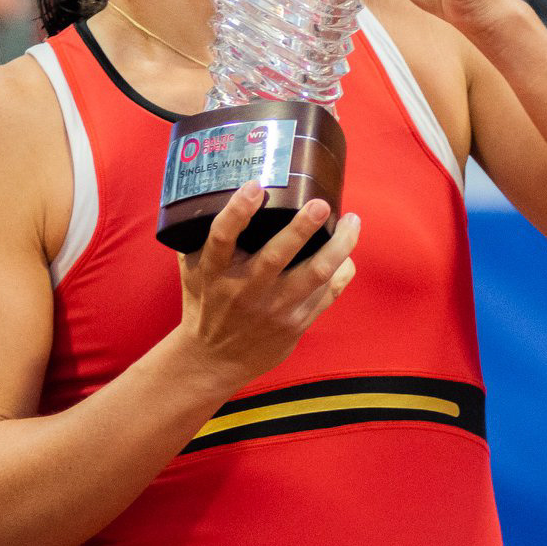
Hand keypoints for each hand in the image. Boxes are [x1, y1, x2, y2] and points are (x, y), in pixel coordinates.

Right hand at [173, 183, 359, 394]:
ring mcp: (273, 308)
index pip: (222, 238)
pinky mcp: (295, 324)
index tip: (255, 185)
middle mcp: (244, 289)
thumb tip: (218, 189)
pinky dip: (341, 271)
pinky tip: (348, 253)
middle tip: (320, 203)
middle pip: (276, 256)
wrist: (214, 359)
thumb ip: (202, 236)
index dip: (238, 211)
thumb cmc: (205, 303)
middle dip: (301, 228)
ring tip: (352, 221)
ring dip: (338, 247)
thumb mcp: (193, 270)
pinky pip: (327, 294)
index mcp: (214, 272)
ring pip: (314, 275)